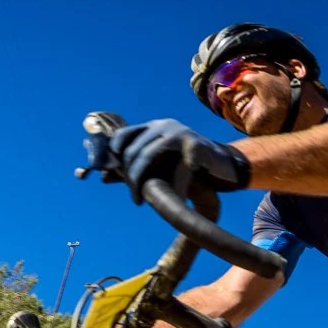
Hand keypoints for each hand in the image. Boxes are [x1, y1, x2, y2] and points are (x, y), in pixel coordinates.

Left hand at [108, 119, 250, 203]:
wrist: (225, 166)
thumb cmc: (191, 169)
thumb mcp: (163, 165)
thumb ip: (138, 168)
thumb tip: (103, 178)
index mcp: (156, 127)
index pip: (125, 135)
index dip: (114, 153)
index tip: (111, 174)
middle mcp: (165, 126)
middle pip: (135, 150)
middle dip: (131, 178)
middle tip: (135, 199)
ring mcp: (181, 134)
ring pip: (148, 156)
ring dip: (142, 182)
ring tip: (142, 200)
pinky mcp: (196, 147)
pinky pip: (176, 171)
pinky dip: (174, 189)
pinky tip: (174, 199)